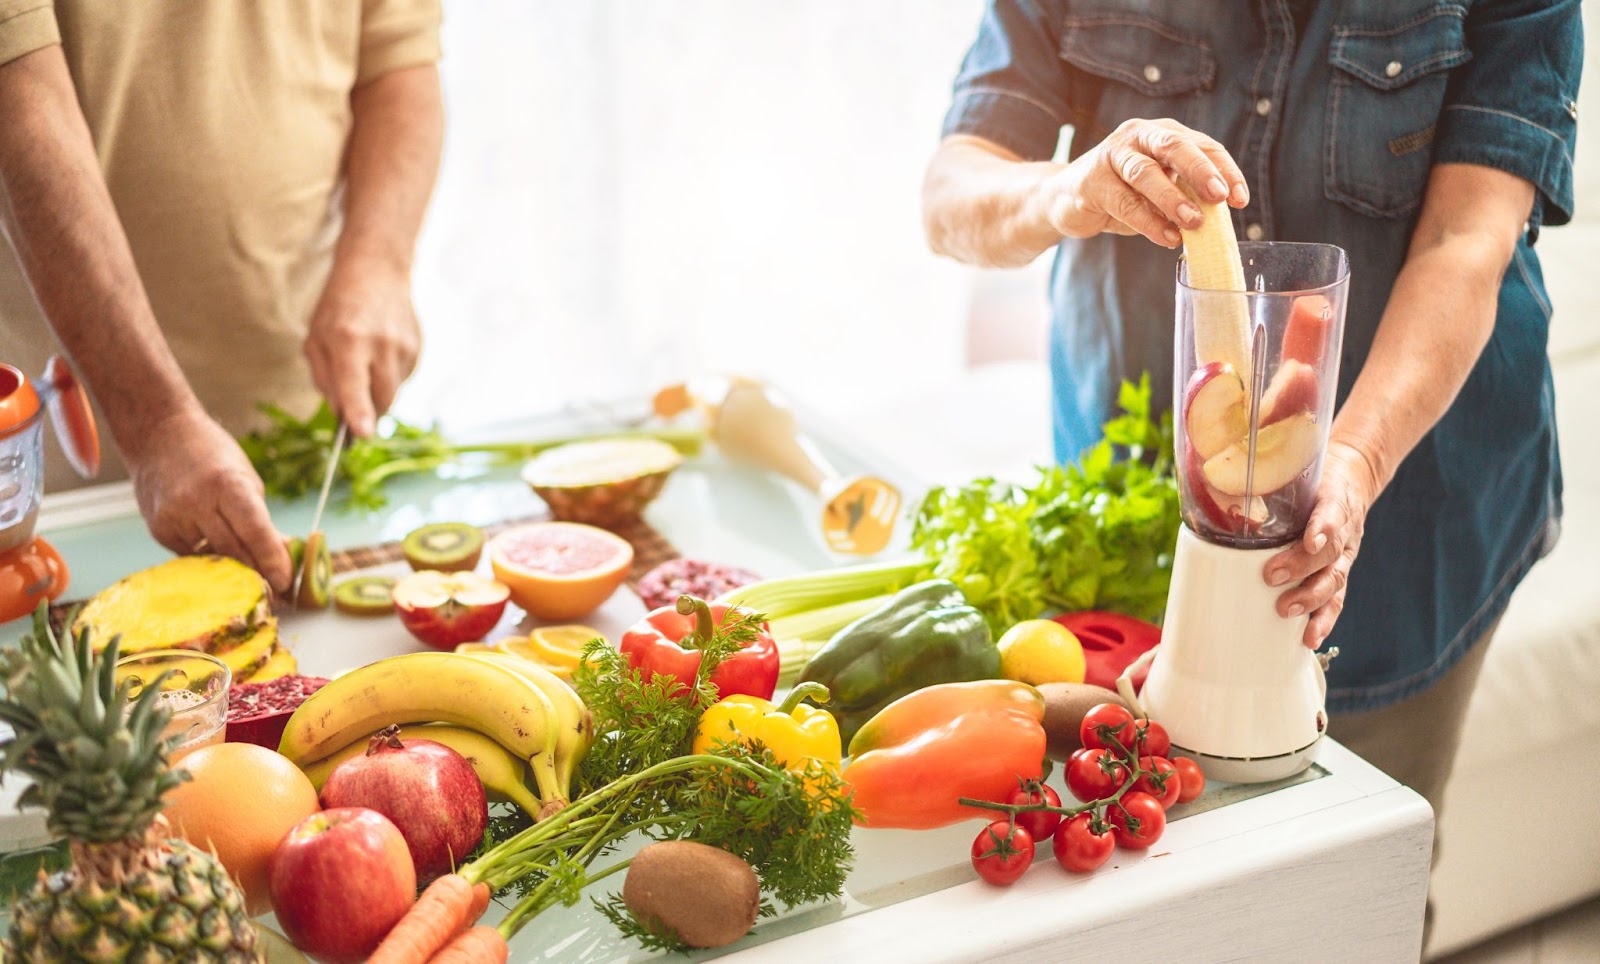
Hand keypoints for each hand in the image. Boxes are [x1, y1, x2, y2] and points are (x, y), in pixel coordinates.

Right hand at [127, 408, 292, 593]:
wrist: (158, 434)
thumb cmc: (212, 454)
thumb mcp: (246, 479)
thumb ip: (260, 519)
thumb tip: (281, 555)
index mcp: (227, 484)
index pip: (254, 531)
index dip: (272, 560)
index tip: (286, 582)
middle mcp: (196, 501)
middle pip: (233, 551)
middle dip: (258, 575)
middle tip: (277, 594)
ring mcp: (173, 517)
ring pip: (211, 559)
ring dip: (233, 572)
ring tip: (253, 582)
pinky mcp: (157, 529)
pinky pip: (190, 556)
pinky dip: (208, 559)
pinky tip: (218, 556)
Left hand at [303, 264, 420, 437]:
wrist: (377, 271)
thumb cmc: (337, 307)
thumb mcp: (316, 339)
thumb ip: (325, 379)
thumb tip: (341, 414)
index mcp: (348, 340)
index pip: (354, 384)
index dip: (359, 412)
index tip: (362, 434)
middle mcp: (381, 344)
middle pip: (381, 400)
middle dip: (367, 410)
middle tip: (353, 401)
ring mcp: (405, 346)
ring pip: (393, 392)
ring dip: (377, 391)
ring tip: (366, 360)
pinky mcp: (418, 348)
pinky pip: (402, 379)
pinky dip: (388, 376)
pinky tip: (380, 352)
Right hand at [1041, 118, 1247, 247]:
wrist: (1065, 199)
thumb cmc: (1120, 193)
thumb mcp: (1158, 190)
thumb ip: (1183, 195)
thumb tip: (1218, 217)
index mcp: (1161, 133)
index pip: (1202, 144)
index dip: (1224, 170)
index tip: (1240, 199)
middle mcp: (1137, 136)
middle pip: (1173, 146)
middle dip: (1200, 170)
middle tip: (1219, 197)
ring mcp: (1111, 156)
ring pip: (1145, 173)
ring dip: (1172, 199)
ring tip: (1193, 223)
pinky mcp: (1090, 181)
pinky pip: (1123, 202)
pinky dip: (1147, 222)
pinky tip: (1166, 237)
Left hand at [1264, 441, 1383, 647]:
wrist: (1352, 479)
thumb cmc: (1314, 480)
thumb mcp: (1298, 472)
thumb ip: (1266, 483)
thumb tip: (1209, 489)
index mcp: (1333, 502)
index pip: (1332, 512)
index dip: (1323, 527)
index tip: (1311, 540)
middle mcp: (1342, 531)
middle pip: (1329, 552)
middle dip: (1301, 567)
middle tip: (1272, 576)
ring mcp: (1343, 556)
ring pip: (1334, 580)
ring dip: (1311, 599)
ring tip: (1288, 611)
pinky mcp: (1340, 573)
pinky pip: (1335, 600)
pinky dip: (1323, 620)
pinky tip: (1309, 639)